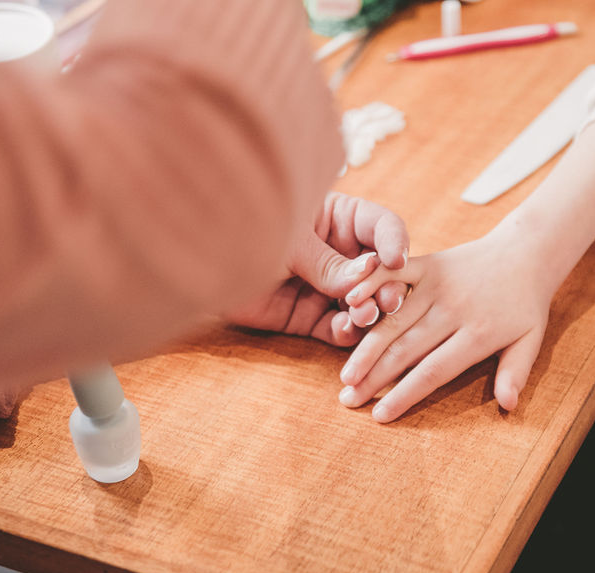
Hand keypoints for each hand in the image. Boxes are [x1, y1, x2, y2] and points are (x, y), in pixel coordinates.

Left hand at [227, 192, 409, 344]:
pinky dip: (346, 332)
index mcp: (340, 219)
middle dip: (387, 285)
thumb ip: (325, 262)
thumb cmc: (240, 230)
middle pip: (380, 271)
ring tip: (365, 316)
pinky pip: (338, 328)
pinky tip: (347, 330)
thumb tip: (366, 276)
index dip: (395, 242)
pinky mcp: (310, 318)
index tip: (397, 261)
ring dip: (370, 311)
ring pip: (364, 303)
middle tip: (388, 300)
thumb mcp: (287, 242)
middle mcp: (340, 254)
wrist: (196, 265)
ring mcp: (327, 288)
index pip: (381, 226)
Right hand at [337, 224, 556, 421]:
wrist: (526, 252)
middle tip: (348, 401)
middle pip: (405, 350)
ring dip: (365, 348)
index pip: (432, 372)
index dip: (404, 395)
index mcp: (478, 334)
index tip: (379, 415)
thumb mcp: (531, 340)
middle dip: (374, 379)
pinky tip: (347, 302)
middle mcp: (453, 310)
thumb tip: (509, 405)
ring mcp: (437, 285)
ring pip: (393, 321)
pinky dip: (370, 284)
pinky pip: (394, 273)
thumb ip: (516, 372)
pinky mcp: (427, 263)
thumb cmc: (525, 304)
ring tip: (345, 376)